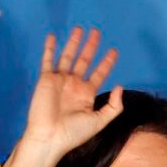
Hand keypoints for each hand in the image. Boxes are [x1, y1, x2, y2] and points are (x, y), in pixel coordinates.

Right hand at [0, 27, 121, 166]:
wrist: (50, 137)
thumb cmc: (74, 133)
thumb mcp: (100, 121)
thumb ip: (113, 106)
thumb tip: (120, 86)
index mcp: (86, 94)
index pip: (99, 73)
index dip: (106, 62)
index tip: (114, 51)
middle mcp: (74, 84)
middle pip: (84, 60)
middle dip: (91, 46)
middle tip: (97, 32)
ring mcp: (60, 80)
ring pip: (68, 56)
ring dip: (73, 42)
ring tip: (80, 29)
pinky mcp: (46, 79)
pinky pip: (48, 60)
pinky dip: (50, 48)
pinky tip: (53, 36)